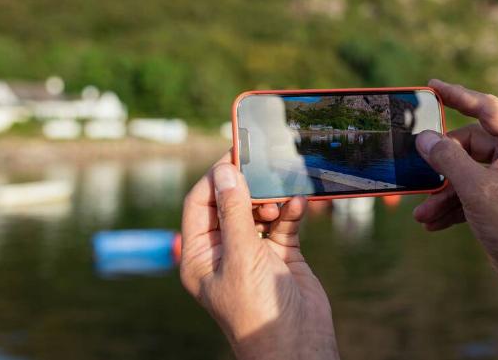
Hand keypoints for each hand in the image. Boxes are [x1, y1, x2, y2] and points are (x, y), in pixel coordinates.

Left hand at [180, 154, 338, 359]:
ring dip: (271, 200)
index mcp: (200, 255)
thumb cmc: (257, 309)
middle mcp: (224, 250)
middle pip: (229, 203)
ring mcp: (253, 252)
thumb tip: (224, 172)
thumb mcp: (240, 255)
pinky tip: (299, 205)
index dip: (213, 178)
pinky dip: (291, 211)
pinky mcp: (280, 254)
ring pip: (258, 210)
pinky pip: (283, 223)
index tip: (233, 156)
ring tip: (280, 200)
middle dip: (246, 187)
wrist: (297, 343)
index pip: (198, 204)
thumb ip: (234, 211)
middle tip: (262, 169)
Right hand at [415, 80, 497, 332]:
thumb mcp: (476, 189)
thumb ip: (446, 158)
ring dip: (444, 191)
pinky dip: (454, 204)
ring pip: (468, 171)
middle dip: (442, 167)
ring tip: (422, 212)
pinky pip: (474, 190)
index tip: (431, 85)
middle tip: (416, 174)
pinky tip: (433, 221)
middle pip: (470, 145)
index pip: (486, 108)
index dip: (456, 96)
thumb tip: (424, 137)